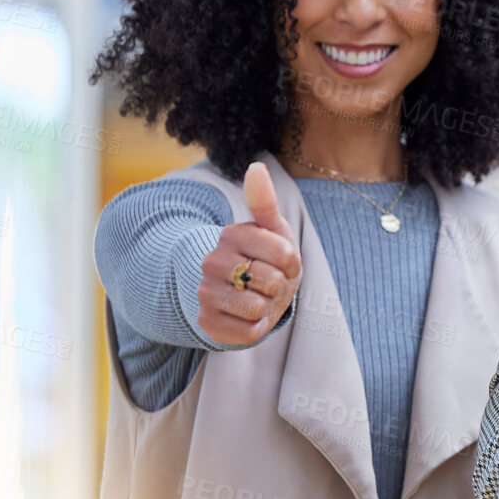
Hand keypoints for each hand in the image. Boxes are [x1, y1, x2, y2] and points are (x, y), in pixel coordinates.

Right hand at [197, 162, 302, 344]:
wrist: (247, 295)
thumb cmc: (267, 261)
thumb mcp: (274, 231)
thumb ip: (264, 202)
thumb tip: (255, 166)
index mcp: (231, 236)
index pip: (284, 254)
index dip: (292, 263)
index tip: (282, 261)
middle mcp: (212, 262)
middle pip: (272, 281)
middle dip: (280, 285)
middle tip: (268, 282)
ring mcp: (206, 292)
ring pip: (259, 307)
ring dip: (268, 307)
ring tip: (258, 297)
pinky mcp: (207, 322)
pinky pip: (250, 331)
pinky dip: (257, 327)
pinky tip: (247, 316)